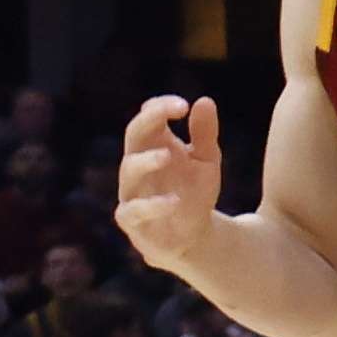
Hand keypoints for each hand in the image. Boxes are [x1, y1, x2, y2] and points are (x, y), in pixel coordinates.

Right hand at [111, 94, 225, 273]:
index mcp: (153, 145)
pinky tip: (173, 201)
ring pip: (129, 169)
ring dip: (146, 161)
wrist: (194, 236)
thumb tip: (203, 100)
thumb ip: (204, 133)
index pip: (148, 117)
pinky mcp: (132, 219)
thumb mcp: (207, 160)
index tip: (183, 106)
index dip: (160, 107)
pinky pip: (133, 210)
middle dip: (148, 121)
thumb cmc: (194, 192)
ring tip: (166, 156)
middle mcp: (138, 164)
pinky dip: (151, 206)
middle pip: (133, 135)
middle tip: (170, 113)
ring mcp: (132, 191)